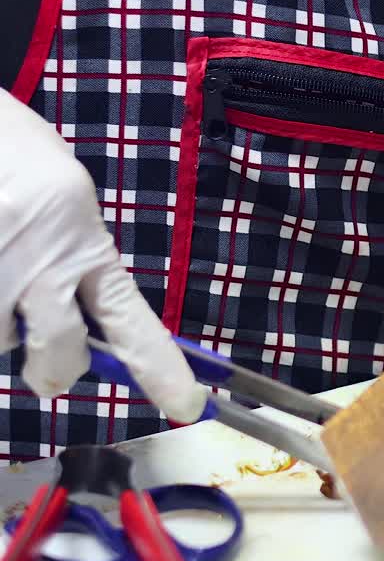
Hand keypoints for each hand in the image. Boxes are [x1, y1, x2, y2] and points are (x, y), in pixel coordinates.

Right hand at [0, 91, 204, 421]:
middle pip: (60, 357)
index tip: (188, 405)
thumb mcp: (64, 203)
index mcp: (85, 241)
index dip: (160, 368)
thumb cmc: (11, 155)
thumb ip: (79, 261)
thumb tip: (88, 328)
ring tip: (0, 267)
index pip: (131, 321)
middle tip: (46, 347)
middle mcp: (43, 265)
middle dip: (54, 366)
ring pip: (0, 344)